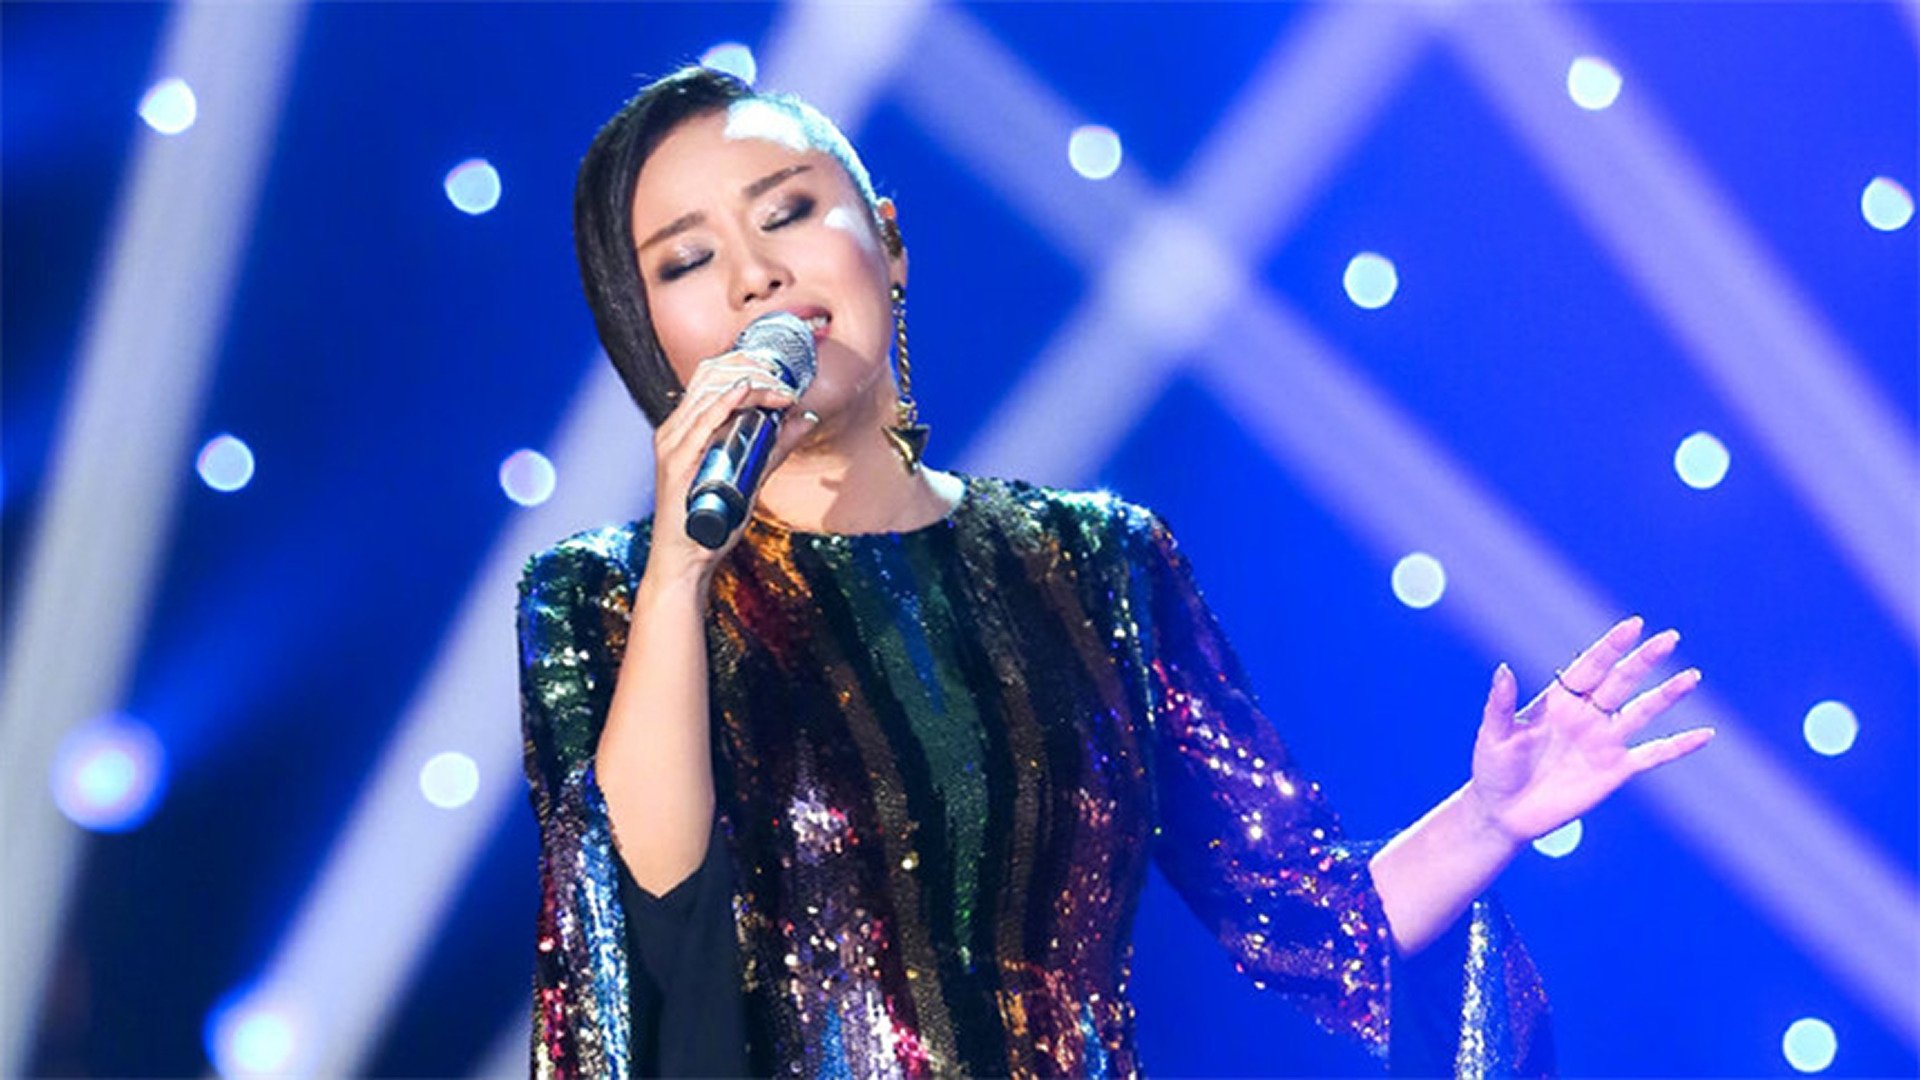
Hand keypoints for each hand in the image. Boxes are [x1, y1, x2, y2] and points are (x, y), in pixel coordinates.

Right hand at [645, 350, 817, 585]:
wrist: (683, 561)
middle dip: (751, 367)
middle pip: (710, 376)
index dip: (746, 364)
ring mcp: (673, 444)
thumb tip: (805, 418)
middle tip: (785, 377)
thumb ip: (775, 447)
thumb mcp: (750, 477)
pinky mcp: (677, 462)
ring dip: (750, 383)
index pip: (712, 378)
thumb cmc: (710, 523)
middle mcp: (674, 430)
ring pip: (709, 393)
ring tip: (780, 390)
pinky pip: (701, 422)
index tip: (781, 372)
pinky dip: (726, 402)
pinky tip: (746, 391)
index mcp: (685, 428)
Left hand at [1466, 616, 1712, 845]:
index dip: (1611, 646)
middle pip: (1621, 681)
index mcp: (1558, 701)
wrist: (1503, 813)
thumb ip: (1502, 703)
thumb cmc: (1493, 769)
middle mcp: (1586, 715)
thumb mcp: (1493, 734)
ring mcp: (1604, 741)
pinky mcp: (1616, 770)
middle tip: (1670, 637)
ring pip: (1642, 711)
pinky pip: (1654, 755)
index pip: (1590, 666)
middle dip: (1644, 660)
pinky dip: (1679, 746)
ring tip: (1692, 676)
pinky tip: (1706, 735)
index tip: (1633, 625)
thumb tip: (1503, 668)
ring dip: (1667, 695)